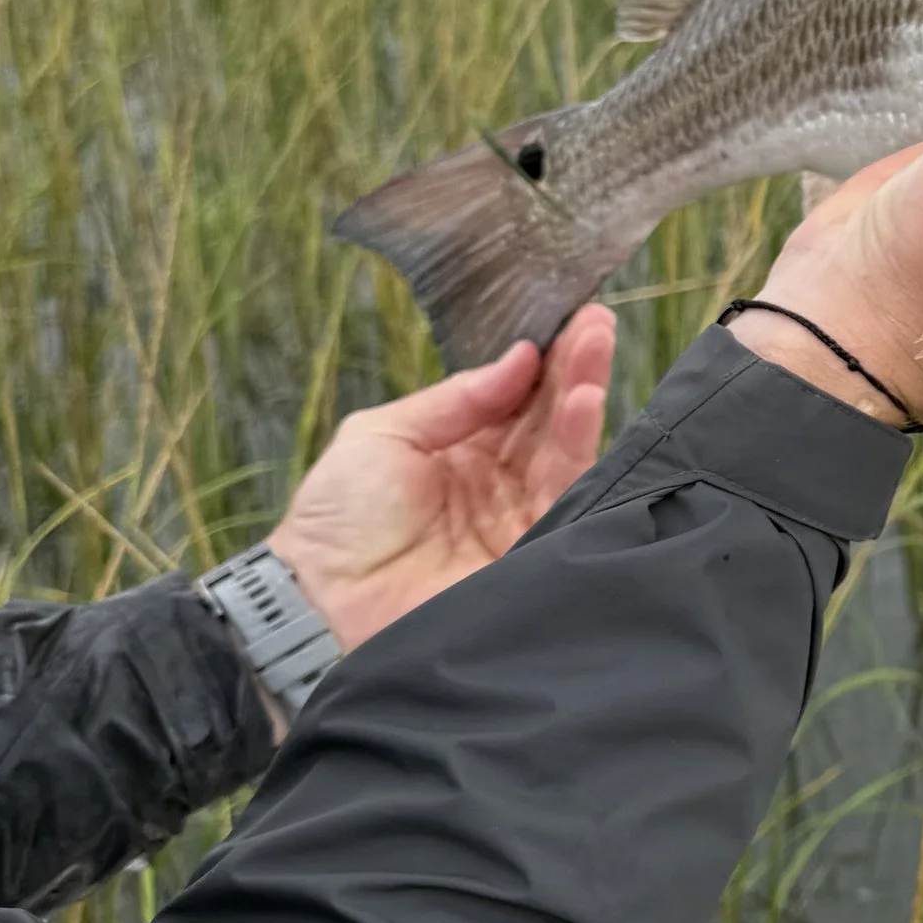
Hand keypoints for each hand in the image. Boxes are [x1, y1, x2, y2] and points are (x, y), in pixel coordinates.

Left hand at [268, 304, 617, 648]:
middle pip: (543, 417)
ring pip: (562, 447)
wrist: (325, 604)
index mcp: (455, 451)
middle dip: (571, 367)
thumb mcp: (383, 433)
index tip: (564, 318)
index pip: (510, 397)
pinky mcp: (533, 548)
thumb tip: (519, 359)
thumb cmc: (337, 518)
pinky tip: (587, 400)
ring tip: (596, 345)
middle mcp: (493, 481)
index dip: (537, 359)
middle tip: (596, 322)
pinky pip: (566, 490)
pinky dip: (579, 443)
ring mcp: (516, 515)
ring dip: (582, 393)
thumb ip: (455, 399)